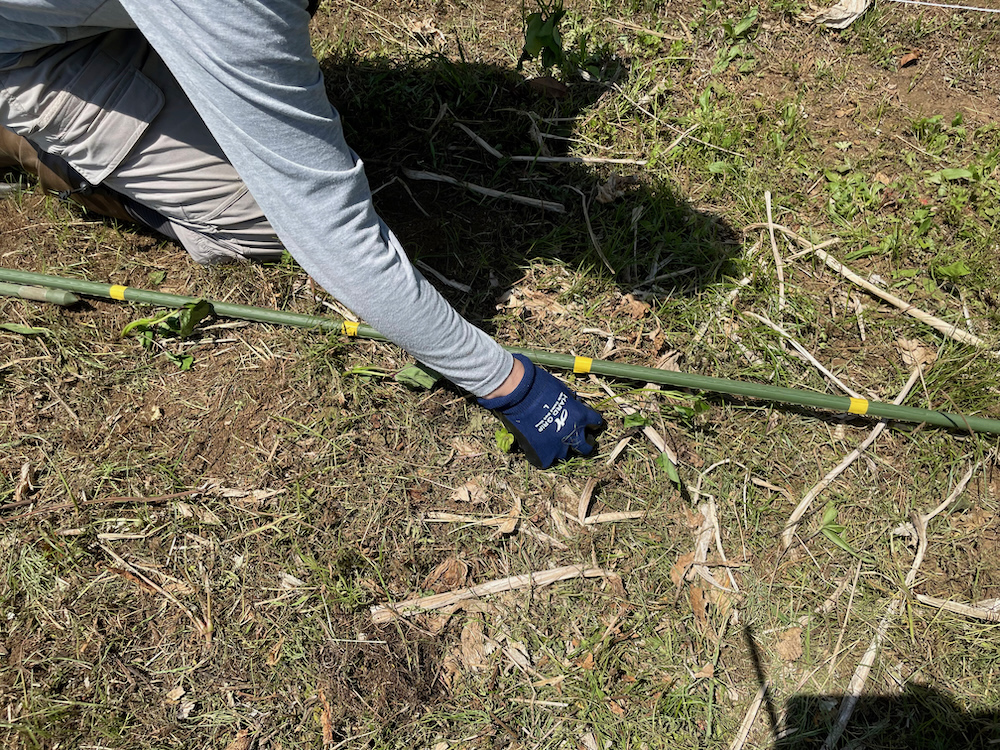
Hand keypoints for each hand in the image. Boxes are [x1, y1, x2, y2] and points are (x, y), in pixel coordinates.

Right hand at [478, 354, 604, 467]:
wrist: (520, 394)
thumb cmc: (540, 385)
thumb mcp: (563, 391)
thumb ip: (570, 403)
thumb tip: (570, 405)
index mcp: (581, 416)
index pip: (595, 422)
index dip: (592, 422)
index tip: (590, 422)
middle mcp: (573, 433)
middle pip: (585, 447)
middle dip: (584, 444)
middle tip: (578, 440)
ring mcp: (558, 446)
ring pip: (564, 455)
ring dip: (560, 448)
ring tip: (552, 443)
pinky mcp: (542, 454)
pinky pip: (545, 461)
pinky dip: (542, 455)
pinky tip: (537, 448)